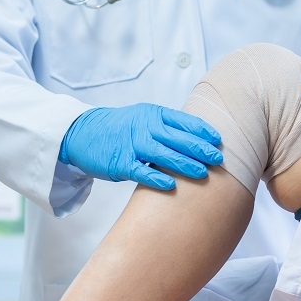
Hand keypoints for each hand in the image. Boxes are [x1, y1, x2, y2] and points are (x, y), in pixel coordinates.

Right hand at [58, 103, 222, 189]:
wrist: (83, 133)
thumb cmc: (119, 128)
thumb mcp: (143, 118)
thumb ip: (167, 127)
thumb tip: (198, 139)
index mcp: (152, 114)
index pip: (183, 121)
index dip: (202, 131)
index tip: (218, 141)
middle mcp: (143, 127)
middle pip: (177, 138)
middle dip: (199, 149)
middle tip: (218, 159)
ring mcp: (131, 145)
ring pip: (163, 155)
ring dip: (184, 164)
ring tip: (202, 173)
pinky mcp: (119, 162)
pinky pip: (140, 171)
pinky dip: (156, 178)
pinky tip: (171, 185)